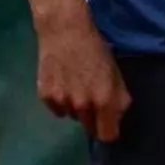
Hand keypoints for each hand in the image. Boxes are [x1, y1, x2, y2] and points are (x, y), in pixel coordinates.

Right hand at [35, 0, 131, 140]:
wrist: (65, 29)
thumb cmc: (95, 47)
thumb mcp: (115, 71)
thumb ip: (120, 97)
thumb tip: (118, 117)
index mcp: (103, 100)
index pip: (108, 135)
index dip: (110, 130)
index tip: (108, 122)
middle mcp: (82, 105)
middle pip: (89, 126)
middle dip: (93, 116)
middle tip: (92, 94)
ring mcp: (62, 102)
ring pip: (72, 116)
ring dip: (76, 107)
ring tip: (76, 83)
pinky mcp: (45, 97)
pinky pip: (57, 109)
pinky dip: (60, 100)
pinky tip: (62, 81)